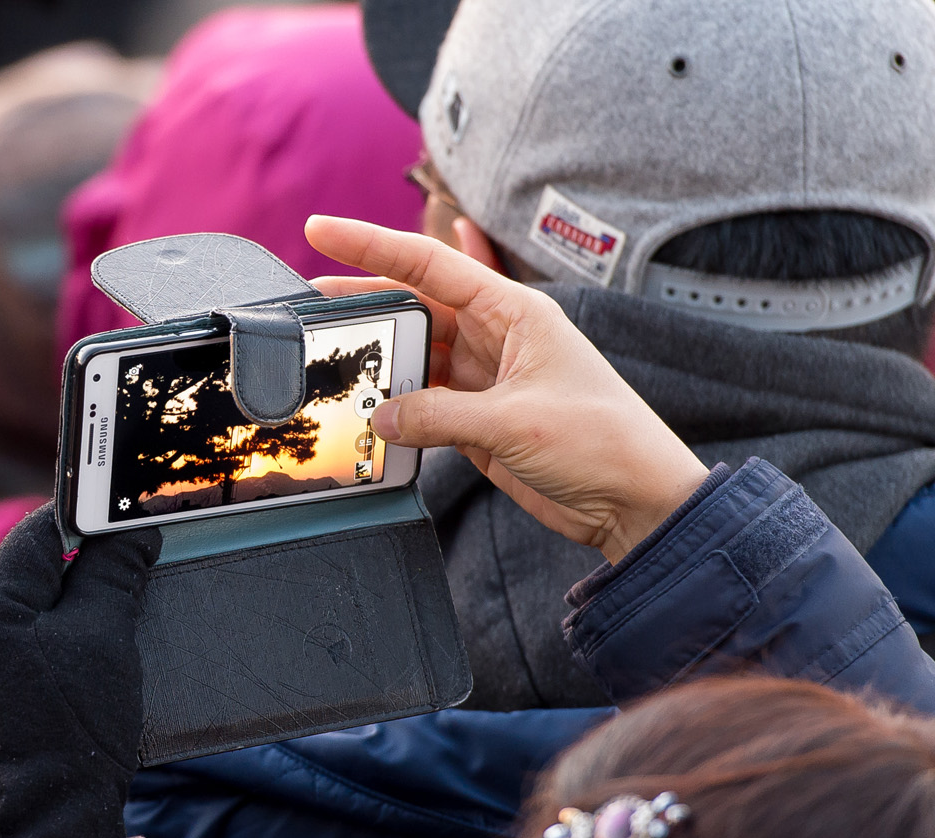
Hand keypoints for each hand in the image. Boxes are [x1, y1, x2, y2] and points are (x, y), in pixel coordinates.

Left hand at [0, 508, 159, 837]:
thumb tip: (129, 533)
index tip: (127, 518)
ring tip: (122, 618)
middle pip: (27, 579)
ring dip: (73, 614)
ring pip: (26, 621)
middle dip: (82, 570)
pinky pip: (19, 660)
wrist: (44, 832)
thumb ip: (113, 575)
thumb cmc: (71, 732)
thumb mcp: (103, 640)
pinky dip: (57, 653)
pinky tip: (92, 666)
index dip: (85, 520)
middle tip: (135, 567)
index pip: (35, 536)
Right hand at [305, 216, 708, 563]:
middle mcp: (496, 338)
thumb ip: (439, 416)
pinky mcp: (479, 421)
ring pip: (414, 357)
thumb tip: (384, 416)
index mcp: (515, 313)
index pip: (430, 265)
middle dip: (361, 303)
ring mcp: (485, 380)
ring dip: (376, 365)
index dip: (370, 244)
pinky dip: (394, 411)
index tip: (320, 231)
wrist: (635, 501)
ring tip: (328, 367)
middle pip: (413, 308)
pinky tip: (368, 417)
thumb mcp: (515, 423)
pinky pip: (422, 405)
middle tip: (307, 307)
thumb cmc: (603, 442)